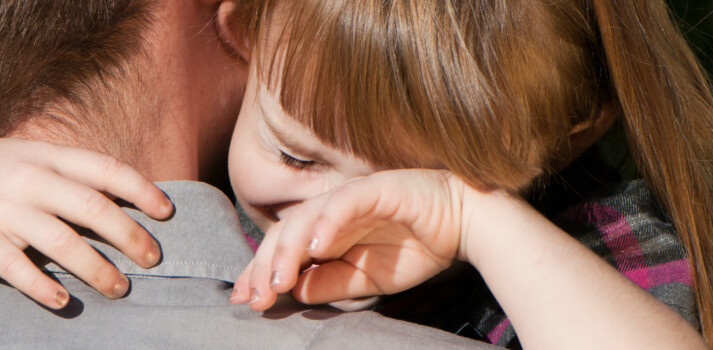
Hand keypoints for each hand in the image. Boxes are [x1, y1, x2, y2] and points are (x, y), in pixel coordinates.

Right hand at [0, 138, 171, 308]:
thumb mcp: (28, 158)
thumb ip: (71, 172)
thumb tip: (126, 195)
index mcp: (45, 156)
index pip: (103, 168)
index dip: (139, 190)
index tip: (167, 212)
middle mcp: (27, 179)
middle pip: (90, 207)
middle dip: (128, 235)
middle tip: (154, 259)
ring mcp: (2, 209)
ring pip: (60, 240)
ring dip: (95, 268)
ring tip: (120, 287)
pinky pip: (15, 266)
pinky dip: (41, 285)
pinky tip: (63, 300)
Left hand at [232, 169, 470, 310]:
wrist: (467, 223)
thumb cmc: (416, 247)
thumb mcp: (366, 279)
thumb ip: (329, 283)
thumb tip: (293, 291)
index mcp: (325, 231)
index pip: (282, 249)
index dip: (260, 272)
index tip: (245, 300)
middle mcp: (330, 211)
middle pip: (284, 232)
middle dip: (264, 266)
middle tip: (255, 297)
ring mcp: (350, 197)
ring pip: (306, 217)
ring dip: (288, 249)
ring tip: (277, 280)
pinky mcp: (376, 188)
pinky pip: (345, 202)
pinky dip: (327, 222)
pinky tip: (314, 246)